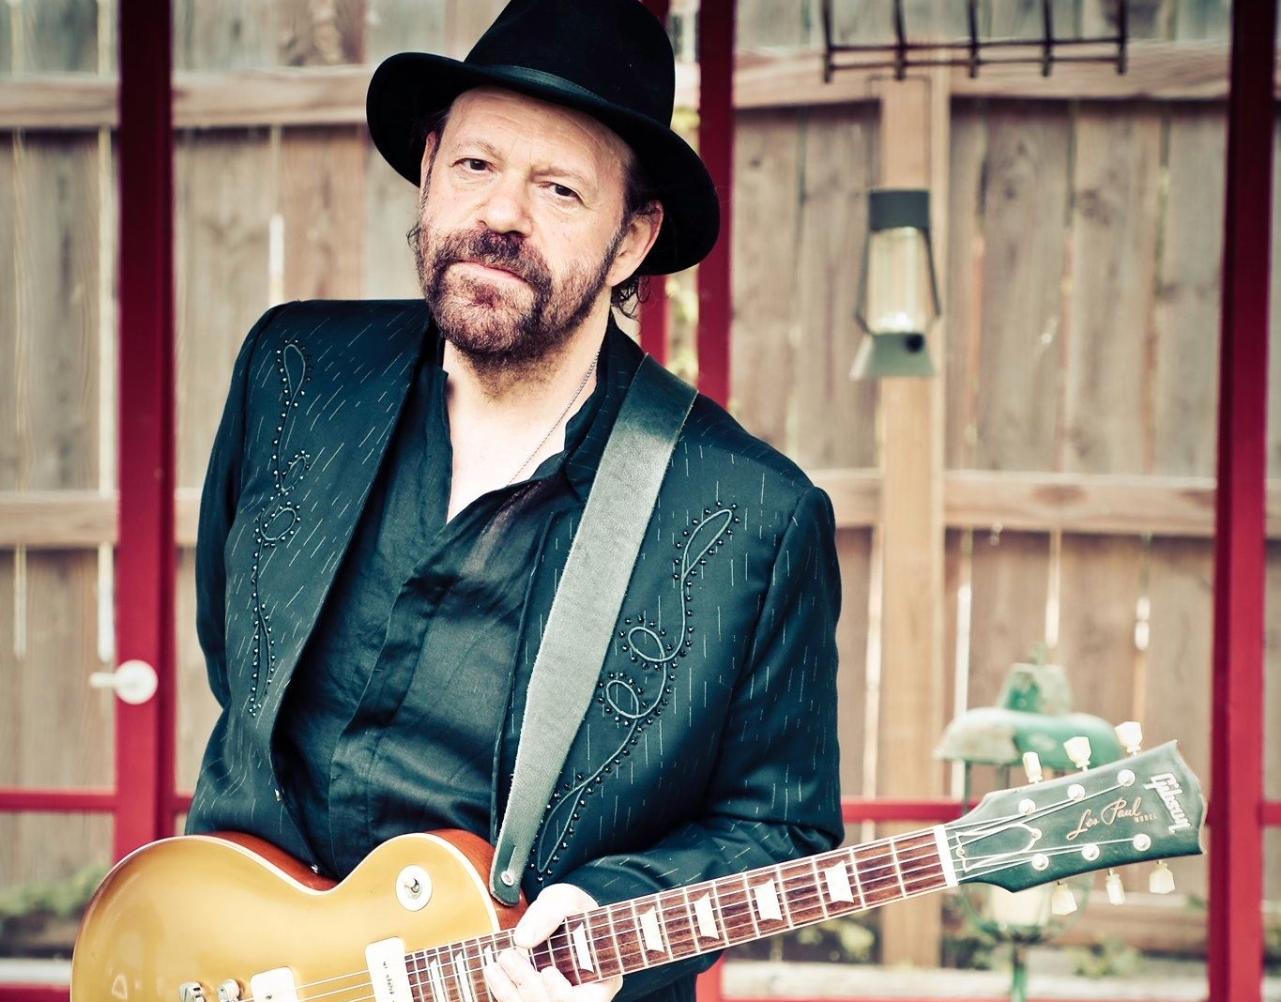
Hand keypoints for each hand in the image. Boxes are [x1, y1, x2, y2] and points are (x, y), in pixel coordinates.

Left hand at [484, 883, 623, 1001]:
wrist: (561, 915)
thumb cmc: (572, 907)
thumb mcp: (566, 899)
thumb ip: (549, 914)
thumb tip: (523, 939)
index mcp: (602, 978)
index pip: (587, 1000)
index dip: (564, 993)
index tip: (548, 971)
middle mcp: (581, 996)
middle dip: (529, 985)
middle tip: (508, 956)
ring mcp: (556, 999)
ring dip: (511, 992)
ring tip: (495, 964)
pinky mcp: (534, 998)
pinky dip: (503, 991)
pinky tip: (492, 972)